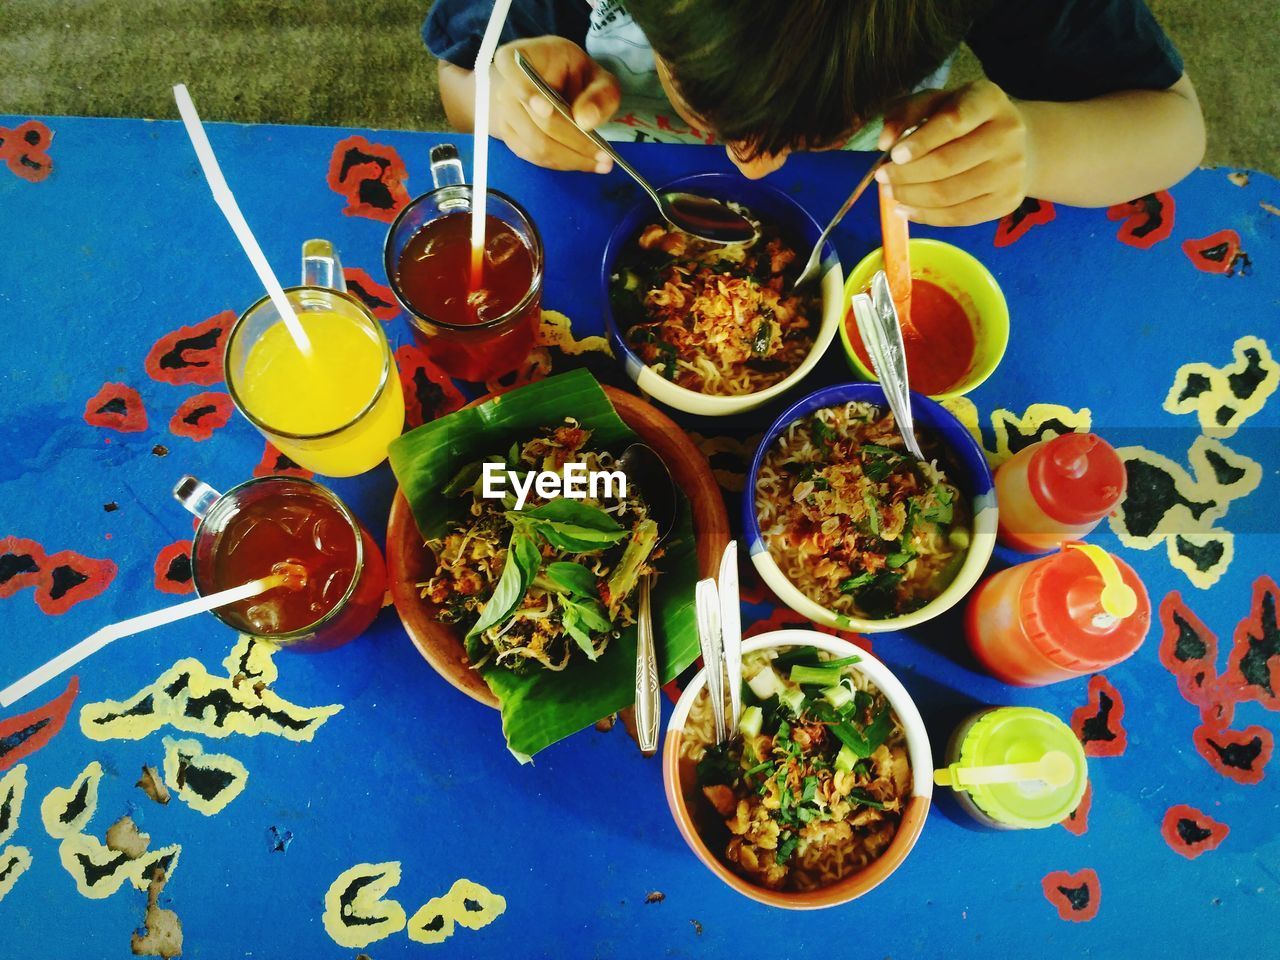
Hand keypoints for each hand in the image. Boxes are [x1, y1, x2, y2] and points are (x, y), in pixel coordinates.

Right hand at [490, 36, 621, 172]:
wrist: (550, 83)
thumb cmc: (573, 75)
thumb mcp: (595, 75)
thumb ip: (599, 93)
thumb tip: (586, 120)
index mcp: (520, 57)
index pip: (512, 70)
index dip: (526, 91)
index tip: (547, 109)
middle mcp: (505, 87)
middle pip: (536, 121)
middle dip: (573, 140)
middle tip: (604, 155)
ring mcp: (504, 115)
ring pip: (537, 146)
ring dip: (571, 158)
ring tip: (602, 163)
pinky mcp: (511, 138)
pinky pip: (536, 157)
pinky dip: (563, 163)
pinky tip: (585, 162)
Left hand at [876, 80, 1034, 225]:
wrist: (1010, 143)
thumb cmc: (962, 119)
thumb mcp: (935, 102)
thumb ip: (906, 113)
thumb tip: (884, 141)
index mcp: (988, 100)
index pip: (953, 121)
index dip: (920, 142)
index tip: (893, 155)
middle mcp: (1008, 133)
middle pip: (947, 163)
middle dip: (906, 175)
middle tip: (883, 178)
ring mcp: (1012, 170)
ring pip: (949, 195)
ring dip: (911, 197)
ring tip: (891, 192)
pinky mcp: (1007, 201)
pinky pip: (958, 217)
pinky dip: (926, 216)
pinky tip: (907, 209)